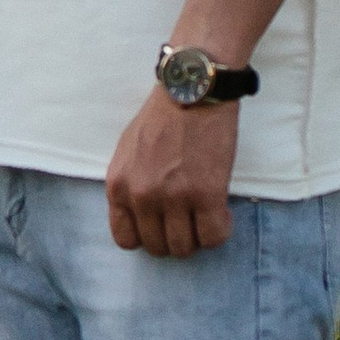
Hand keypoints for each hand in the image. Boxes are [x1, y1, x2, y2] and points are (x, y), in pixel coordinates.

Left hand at [104, 90, 238, 259]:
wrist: (193, 91)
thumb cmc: (162, 116)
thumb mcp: (127, 151)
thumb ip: (128, 185)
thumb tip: (138, 216)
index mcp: (118, 186)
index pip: (126, 239)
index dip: (146, 236)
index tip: (160, 226)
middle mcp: (143, 196)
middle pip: (158, 247)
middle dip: (174, 237)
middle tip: (187, 220)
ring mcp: (175, 198)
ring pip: (185, 248)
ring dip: (197, 237)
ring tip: (204, 216)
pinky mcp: (208, 195)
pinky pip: (213, 237)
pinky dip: (219, 231)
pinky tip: (221, 213)